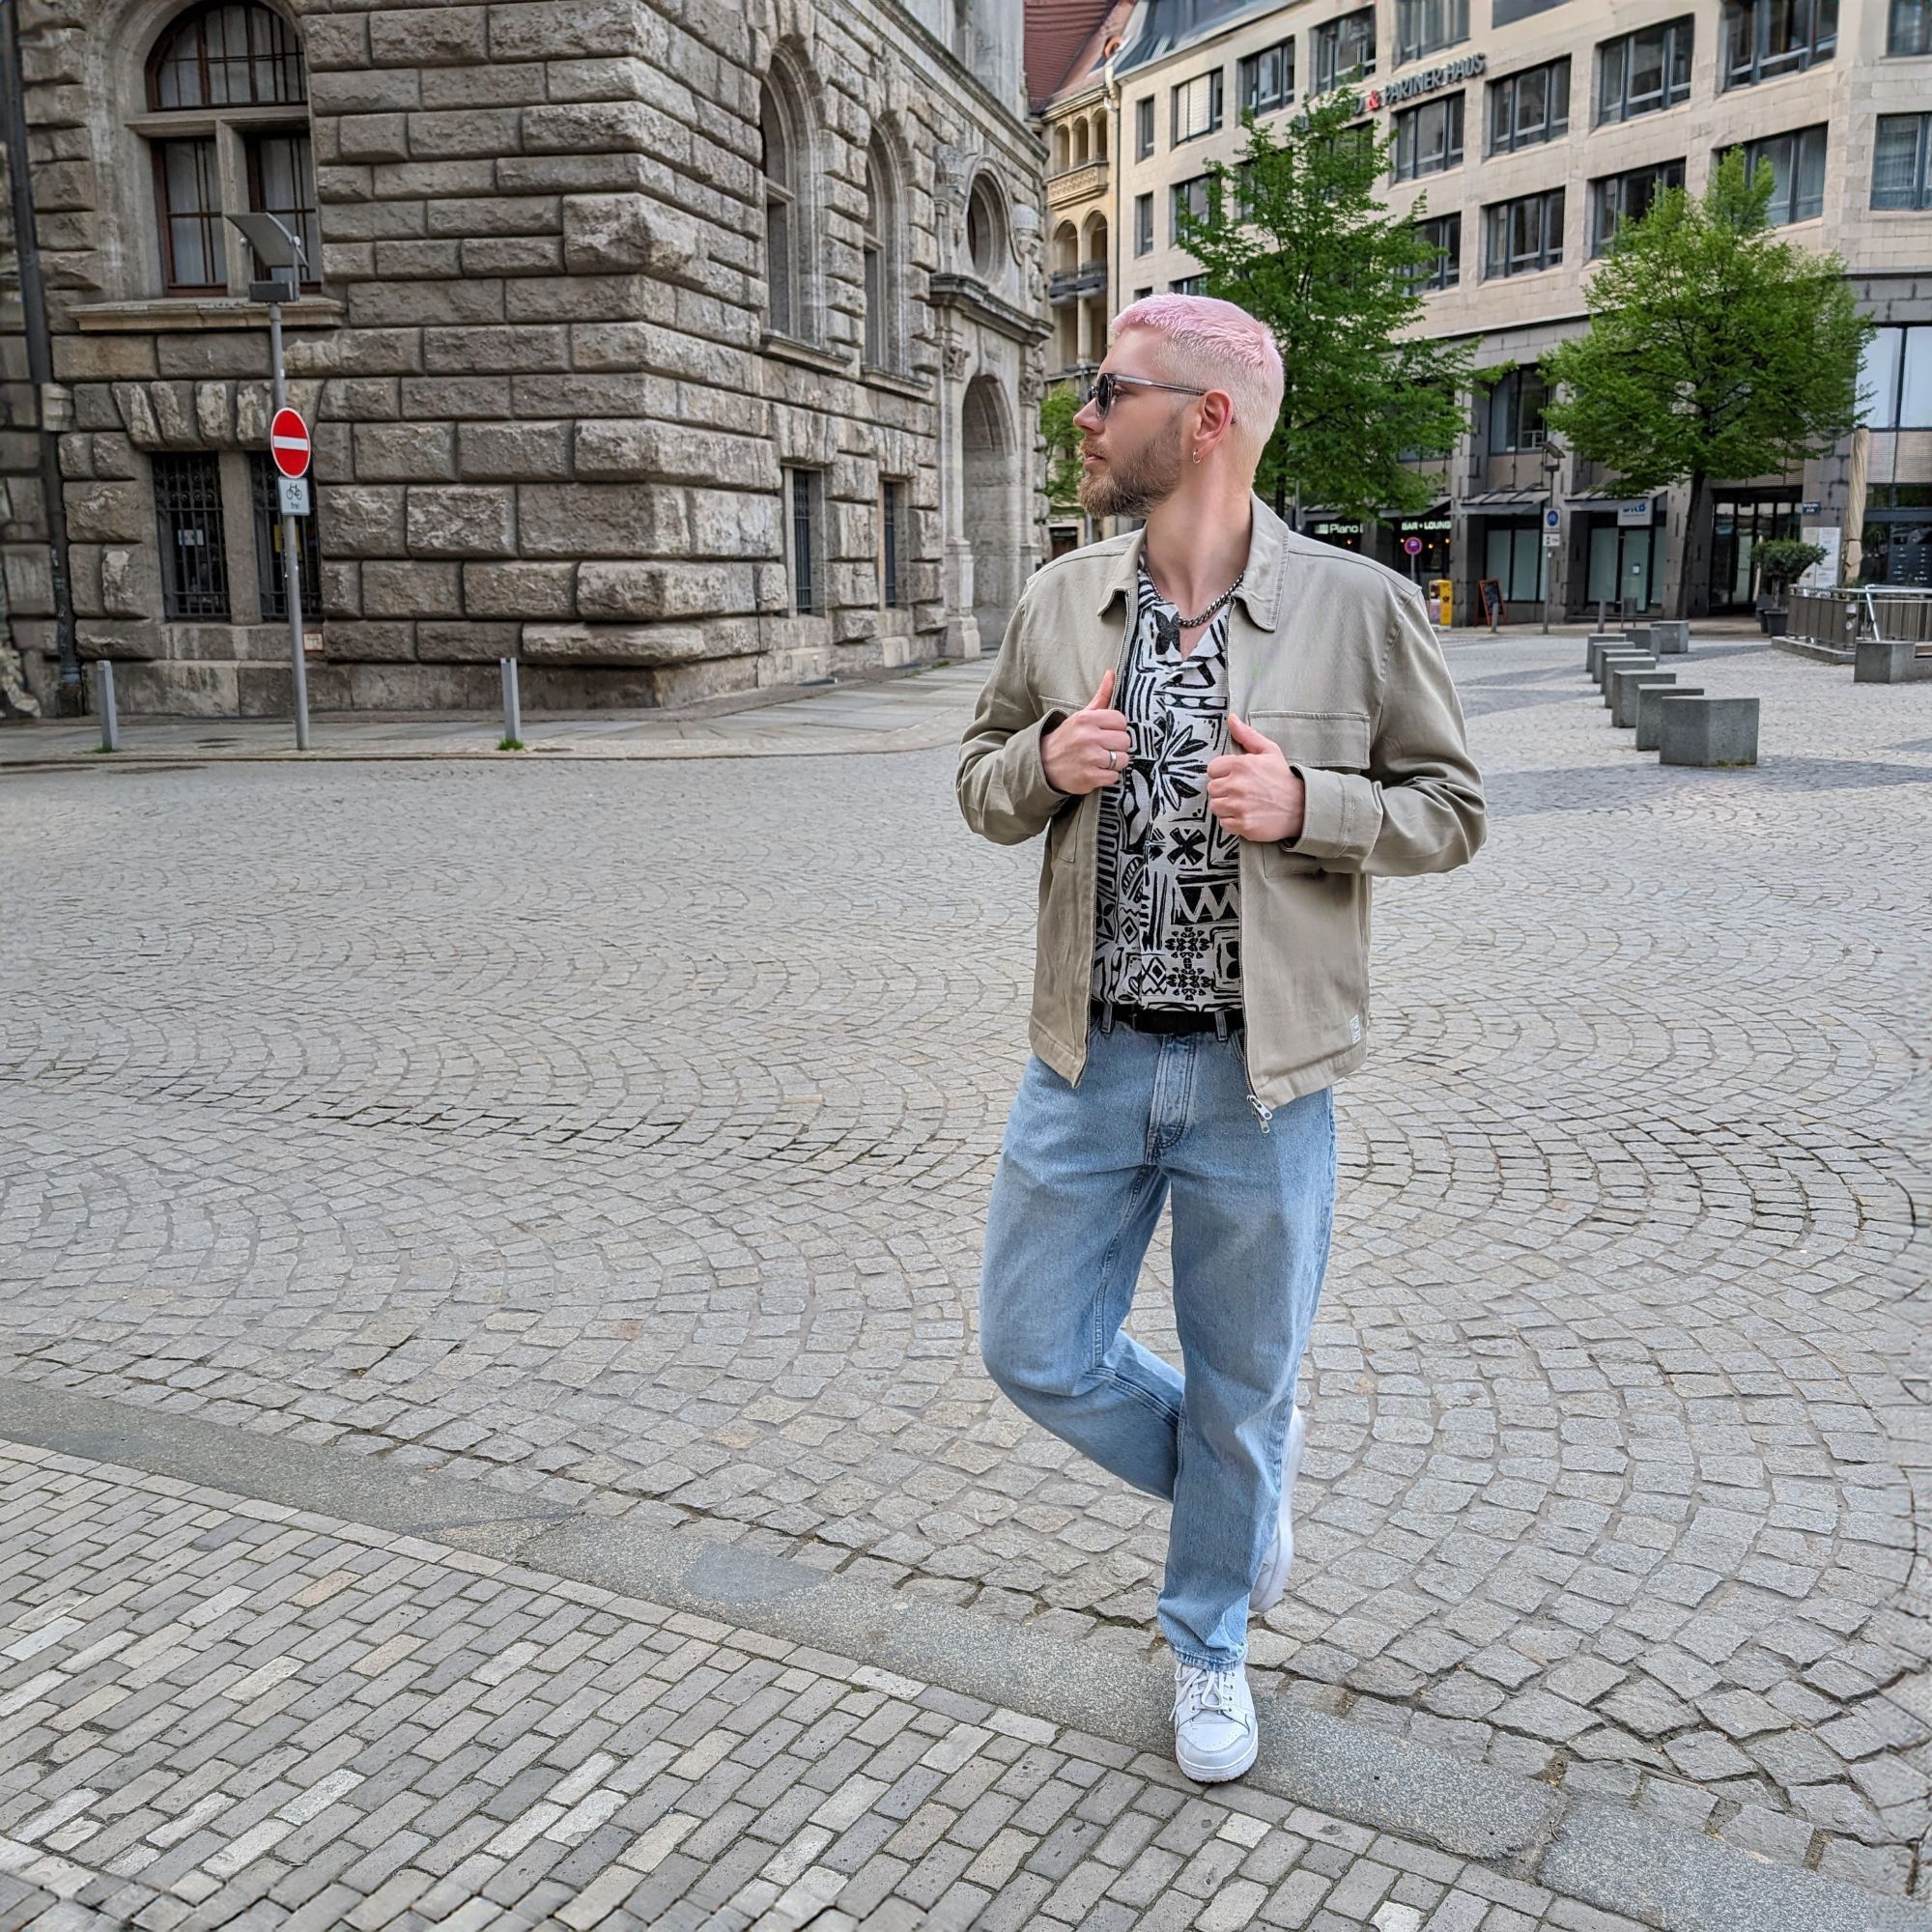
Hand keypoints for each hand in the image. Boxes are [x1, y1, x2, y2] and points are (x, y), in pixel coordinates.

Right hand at [1041, 670, 1131, 795]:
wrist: (1043, 763)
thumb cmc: (1068, 737)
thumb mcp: (1082, 715)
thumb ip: (1101, 696)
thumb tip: (1112, 673)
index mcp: (1087, 720)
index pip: (1121, 721)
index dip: (1117, 729)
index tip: (1107, 733)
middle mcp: (1088, 737)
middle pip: (1125, 741)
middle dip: (1117, 746)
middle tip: (1104, 748)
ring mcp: (1089, 758)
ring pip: (1122, 759)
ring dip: (1114, 763)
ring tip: (1100, 760)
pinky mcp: (1089, 777)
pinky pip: (1114, 776)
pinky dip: (1107, 776)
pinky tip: (1096, 771)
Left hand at [1207, 714, 1305, 841]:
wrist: (1302, 806)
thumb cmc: (1284, 777)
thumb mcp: (1269, 751)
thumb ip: (1247, 735)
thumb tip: (1231, 718)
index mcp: (1240, 765)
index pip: (1212, 769)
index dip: (1223, 774)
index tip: (1235, 777)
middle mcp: (1236, 785)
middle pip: (1212, 789)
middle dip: (1224, 790)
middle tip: (1241, 792)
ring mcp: (1239, 806)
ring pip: (1216, 806)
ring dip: (1226, 807)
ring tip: (1244, 804)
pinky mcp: (1242, 825)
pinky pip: (1224, 824)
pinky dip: (1233, 822)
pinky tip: (1247, 815)